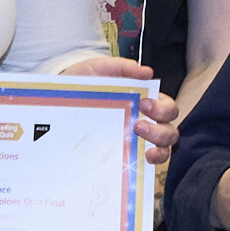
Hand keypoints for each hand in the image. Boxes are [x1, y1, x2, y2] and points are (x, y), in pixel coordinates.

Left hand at [52, 47, 182, 165]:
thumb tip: (147, 72)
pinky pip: (147, 163)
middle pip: (170, 129)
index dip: (162, 108)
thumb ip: (121, 67)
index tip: (144, 104)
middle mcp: (146, 122)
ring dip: (159, 147)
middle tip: (138, 124)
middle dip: (160, 129)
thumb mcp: (99, 69)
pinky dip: (152, 162)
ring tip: (141, 144)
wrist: (60, 100)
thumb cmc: (85, 83)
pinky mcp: (125, 154)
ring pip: (164, 148)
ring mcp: (137, 140)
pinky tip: (143, 159)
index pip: (167, 107)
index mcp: (145, 101)